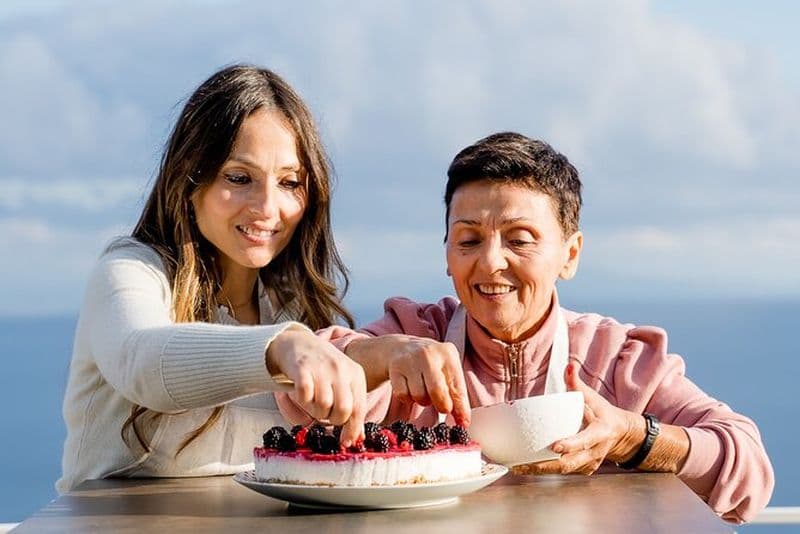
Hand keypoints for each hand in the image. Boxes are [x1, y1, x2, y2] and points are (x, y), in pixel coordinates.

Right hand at [267, 328, 366, 446]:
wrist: (298, 342)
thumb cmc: (323, 367)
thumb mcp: (343, 382)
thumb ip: (352, 406)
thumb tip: (358, 437)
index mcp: (356, 373)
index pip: (359, 409)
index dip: (353, 429)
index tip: (346, 441)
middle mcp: (341, 369)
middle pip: (343, 411)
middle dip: (332, 420)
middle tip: (325, 415)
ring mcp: (322, 368)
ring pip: (323, 406)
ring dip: (315, 411)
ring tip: (312, 402)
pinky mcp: (302, 368)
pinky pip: (305, 396)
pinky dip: (302, 401)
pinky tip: (302, 394)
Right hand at [346, 334, 470, 425]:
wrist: (400, 349)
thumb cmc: (430, 364)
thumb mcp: (447, 371)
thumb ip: (456, 394)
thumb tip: (463, 422)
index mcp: (448, 353)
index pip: (457, 386)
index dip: (461, 408)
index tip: (463, 423)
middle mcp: (429, 354)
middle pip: (437, 391)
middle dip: (442, 405)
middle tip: (442, 408)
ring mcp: (410, 360)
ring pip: (419, 395)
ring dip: (423, 401)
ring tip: (424, 391)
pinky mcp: (395, 368)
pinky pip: (403, 395)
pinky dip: (408, 399)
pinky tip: (410, 389)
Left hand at [511, 362, 642, 475]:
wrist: (619, 434)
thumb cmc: (601, 413)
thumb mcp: (592, 397)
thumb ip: (577, 383)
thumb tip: (569, 365)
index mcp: (599, 432)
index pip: (585, 440)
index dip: (571, 444)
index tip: (555, 446)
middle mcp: (595, 451)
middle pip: (569, 462)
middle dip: (545, 465)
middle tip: (522, 463)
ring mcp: (589, 463)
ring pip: (564, 470)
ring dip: (540, 470)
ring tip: (517, 467)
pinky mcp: (583, 469)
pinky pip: (563, 472)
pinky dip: (544, 471)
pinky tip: (525, 468)